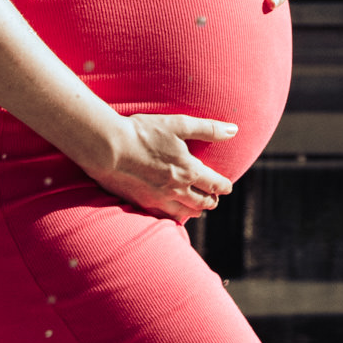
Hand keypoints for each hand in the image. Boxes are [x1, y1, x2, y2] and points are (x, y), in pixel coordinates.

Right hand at [83, 112, 235, 222]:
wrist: (108, 148)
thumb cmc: (143, 132)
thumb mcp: (178, 124)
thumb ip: (207, 128)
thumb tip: (234, 130)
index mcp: (188, 171)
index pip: (215, 185)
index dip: (224, 186)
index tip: (227, 186)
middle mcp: (177, 190)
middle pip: (203, 203)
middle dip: (212, 200)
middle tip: (213, 197)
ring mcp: (159, 200)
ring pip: (186, 213)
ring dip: (195, 209)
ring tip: (197, 205)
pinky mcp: (143, 204)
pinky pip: (165, 217)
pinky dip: (175, 215)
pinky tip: (173, 210)